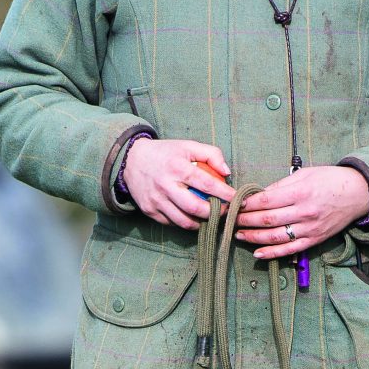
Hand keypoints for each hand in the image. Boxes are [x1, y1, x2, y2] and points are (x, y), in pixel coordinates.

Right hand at [121, 136, 236, 229]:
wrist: (131, 160)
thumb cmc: (166, 153)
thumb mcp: (188, 146)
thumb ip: (211, 154)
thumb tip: (226, 172)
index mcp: (177, 167)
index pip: (207, 183)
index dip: (225, 193)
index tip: (236, 198)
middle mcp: (165, 185)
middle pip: (195, 208)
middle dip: (215, 213)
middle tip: (225, 212)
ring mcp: (156, 200)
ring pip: (183, 221)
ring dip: (201, 223)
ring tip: (210, 217)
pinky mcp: (149, 210)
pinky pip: (171, 223)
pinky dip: (184, 223)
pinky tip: (192, 217)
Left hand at [237, 165, 368, 258]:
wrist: (358, 194)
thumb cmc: (330, 180)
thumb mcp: (305, 174)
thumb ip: (281, 185)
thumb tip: (259, 195)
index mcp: (301, 192)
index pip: (267, 200)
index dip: (247, 204)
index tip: (234, 205)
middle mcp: (305, 212)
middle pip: (267, 219)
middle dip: (245, 220)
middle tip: (230, 220)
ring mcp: (310, 228)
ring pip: (275, 237)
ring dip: (253, 237)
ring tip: (238, 235)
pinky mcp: (314, 240)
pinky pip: (290, 250)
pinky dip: (272, 254)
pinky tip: (257, 253)